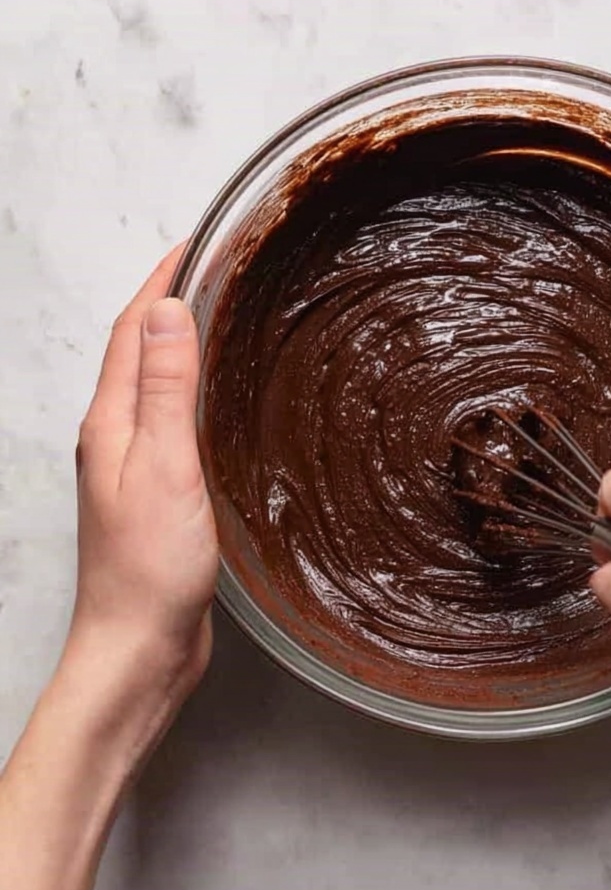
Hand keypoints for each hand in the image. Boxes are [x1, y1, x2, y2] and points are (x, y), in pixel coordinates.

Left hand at [64, 247, 217, 750]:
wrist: (139, 647)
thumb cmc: (148, 570)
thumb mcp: (163, 468)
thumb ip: (164, 390)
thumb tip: (167, 312)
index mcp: (110, 422)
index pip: (132, 330)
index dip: (160, 281)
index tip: (195, 243)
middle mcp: (114, 437)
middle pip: (138, 350)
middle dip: (170, 301)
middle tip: (215, 269)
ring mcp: (133, 467)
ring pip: (155, 385)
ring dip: (181, 344)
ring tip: (221, 318)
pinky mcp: (156, 494)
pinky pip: (172, 422)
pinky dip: (193, 391)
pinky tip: (219, 401)